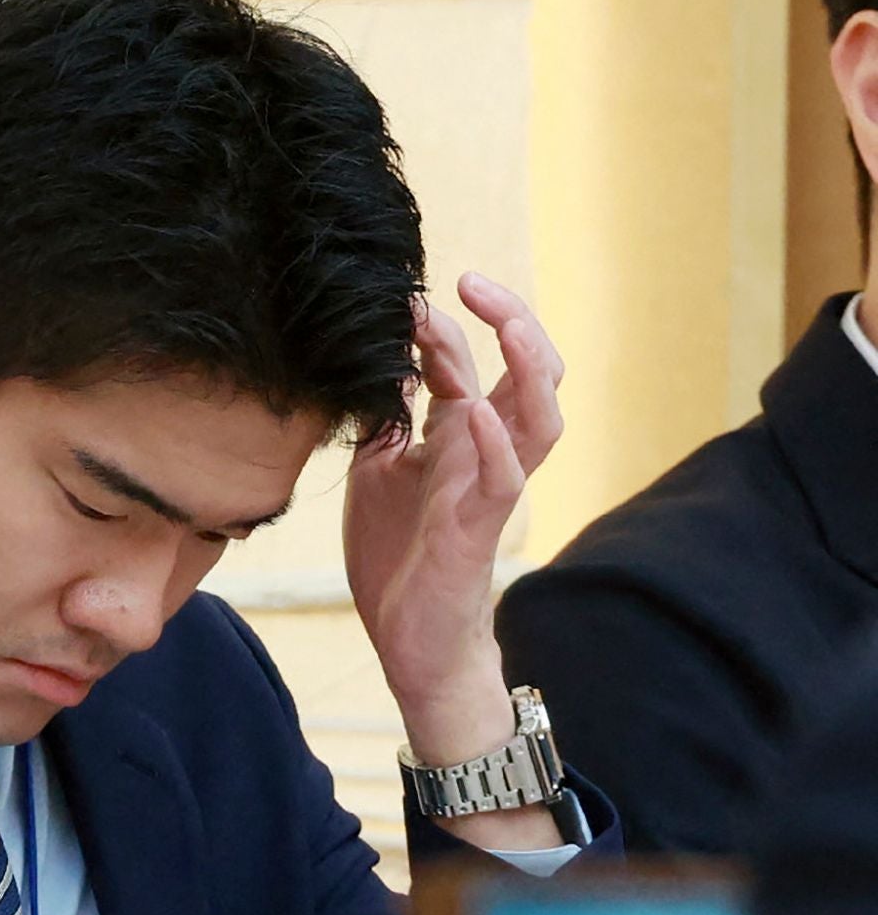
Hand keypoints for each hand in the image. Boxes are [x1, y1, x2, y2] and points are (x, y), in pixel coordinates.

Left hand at [342, 273, 563, 772]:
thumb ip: (383, 417)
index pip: (463, 362)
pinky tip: (478, 414)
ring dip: (529, 367)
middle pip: (526, 370)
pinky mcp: (480, 526)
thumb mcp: (376, 469)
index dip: (442, 325)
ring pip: (540, 415)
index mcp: (458, 433)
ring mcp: (489, 485)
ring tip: (510, 326)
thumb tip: (374, 360)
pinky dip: (498, 444)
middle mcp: (485, 450)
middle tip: (472, 280)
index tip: (405, 295)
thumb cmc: (399, 551)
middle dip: (509, 319)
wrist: (408, 635)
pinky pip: (505, 479)